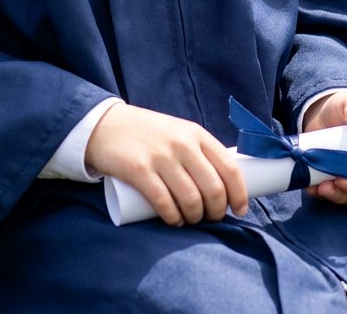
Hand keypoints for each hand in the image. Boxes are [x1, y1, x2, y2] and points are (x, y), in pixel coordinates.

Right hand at [85, 102, 247, 226]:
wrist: (106, 125)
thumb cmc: (148, 134)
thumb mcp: (178, 132)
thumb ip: (197, 152)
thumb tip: (223, 187)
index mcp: (196, 134)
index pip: (229, 168)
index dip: (239, 194)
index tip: (239, 210)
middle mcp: (182, 143)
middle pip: (213, 189)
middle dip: (216, 212)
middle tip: (210, 219)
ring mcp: (160, 156)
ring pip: (191, 199)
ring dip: (195, 218)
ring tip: (190, 220)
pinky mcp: (139, 170)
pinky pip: (164, 203)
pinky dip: (173, 218)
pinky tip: (174, 221)